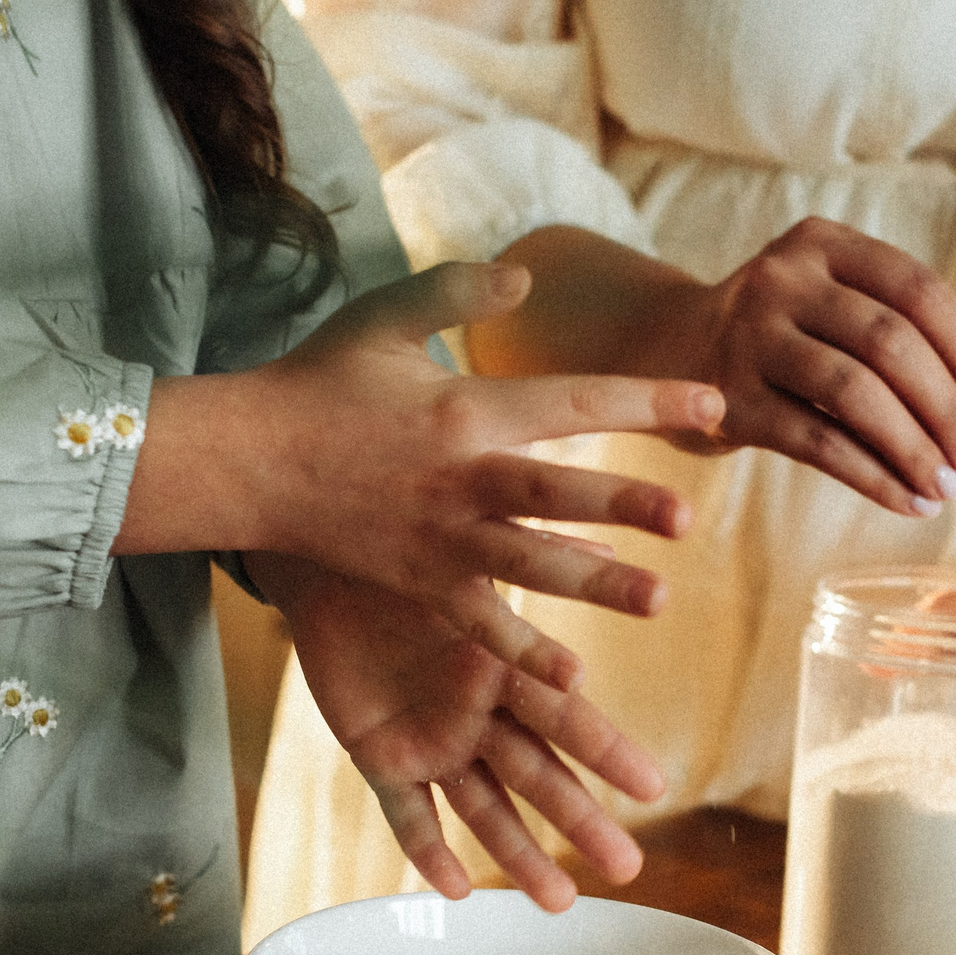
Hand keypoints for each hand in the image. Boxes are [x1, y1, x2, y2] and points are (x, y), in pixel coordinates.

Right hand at [127, 262, 725, 691]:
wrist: (246, 462)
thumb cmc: (319, 382)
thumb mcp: (385, 317)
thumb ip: (457, 290)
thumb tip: (528, 277)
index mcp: (463, 410)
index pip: (571, 402)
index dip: (643, 402)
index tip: (708, 404)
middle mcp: (458, 479)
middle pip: (552, 493)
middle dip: (620, 505)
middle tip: (686, 520)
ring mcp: (439, 539)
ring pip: (528, 566)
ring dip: (594, 584)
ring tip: (658, 600)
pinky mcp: (420, 582)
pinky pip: (479, 622)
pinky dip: (522, 651)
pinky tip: (573, 677)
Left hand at [261, 556, 658, 909]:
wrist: (329, 574)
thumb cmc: (404, 564)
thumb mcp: (468, 562)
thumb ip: (531, 558)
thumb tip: (604, 539)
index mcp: (503, 670)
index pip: (565, 718)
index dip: (607, 753)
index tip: (654, 789)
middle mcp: (478, 717)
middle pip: (536, 777)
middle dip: (580, 821)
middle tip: (626, 867)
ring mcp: (433, 743)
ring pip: (484, 808)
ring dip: (520, 854)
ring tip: (560, 902)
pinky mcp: (380, 755)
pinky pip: (405, 812)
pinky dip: (427, 849)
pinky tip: (454, 889)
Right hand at [477, 222, 955, 517]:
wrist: (657, 350)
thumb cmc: (772, 337)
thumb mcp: (823, 303)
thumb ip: (890, 330)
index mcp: (822, 243)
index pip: (918, 291)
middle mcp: (782, 278)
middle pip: (890, 342)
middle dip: (947, 410)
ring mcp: (748, 334)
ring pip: (854, 393)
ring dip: (913, 448)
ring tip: (947, 488)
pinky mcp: (725, 395)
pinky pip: (815, 440)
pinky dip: (871, 476)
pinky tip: (905, 502)